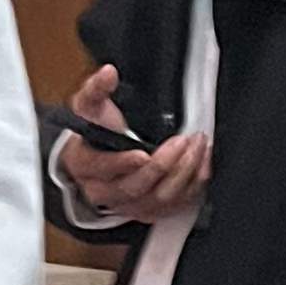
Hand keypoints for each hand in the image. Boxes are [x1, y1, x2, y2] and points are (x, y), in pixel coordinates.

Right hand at [57, 70, 210, 227]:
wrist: (95, 160)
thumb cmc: (93, 134)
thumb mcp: (88, 107)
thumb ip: (96, 88)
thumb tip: (108, 73)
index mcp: (84, 165)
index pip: (101, 168)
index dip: (122, 163)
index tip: (143, 153)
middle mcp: (103, 191)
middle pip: (134, 187)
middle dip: (163, 165)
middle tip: (182, 142)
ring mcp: (127, 205)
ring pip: (158, 198)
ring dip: (182, 174)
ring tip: (196, 147)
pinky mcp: (148, 211)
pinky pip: (174, 206)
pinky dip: (192, 186)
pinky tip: (200, 164)